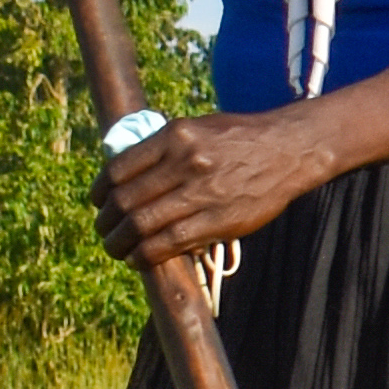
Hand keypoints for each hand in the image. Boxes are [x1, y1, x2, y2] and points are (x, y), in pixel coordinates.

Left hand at [97, 107, 326, 266]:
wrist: (290, 150)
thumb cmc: (240, 139)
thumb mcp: (197, 128)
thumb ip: (162, 149)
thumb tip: (124, 176)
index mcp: (175, 136)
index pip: (119, 170)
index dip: (100, 192)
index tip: (98, 203)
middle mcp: (185, 162)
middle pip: (126, 201)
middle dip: (107, 223)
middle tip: (104, 232)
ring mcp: (202, 192)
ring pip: (142, 225)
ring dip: (121, 244)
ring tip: (117, 250)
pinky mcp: (219, 220)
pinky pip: (169, 244)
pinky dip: (146, 256)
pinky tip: (139, 259)